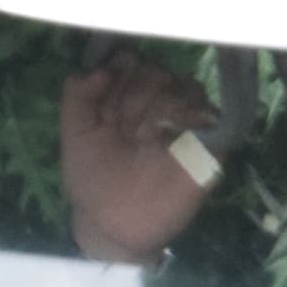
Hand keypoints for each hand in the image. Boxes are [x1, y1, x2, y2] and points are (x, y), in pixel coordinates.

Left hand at [60, 54, 218, 265]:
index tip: (109, 86)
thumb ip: (78, 98)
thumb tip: (99, 68)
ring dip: (164, 102)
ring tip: (148, 131)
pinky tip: (172, 131)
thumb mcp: (75, 136)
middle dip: (139, 90)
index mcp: (123, 98)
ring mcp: (182, 122)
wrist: (115, 224)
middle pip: (158, 71)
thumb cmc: (91, 179)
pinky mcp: (207, 144)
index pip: (130, 62)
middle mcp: (155, 103)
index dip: (121, 69)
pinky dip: (193, 116)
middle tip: (126, 121)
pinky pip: (211, 115)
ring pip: (186, 86)